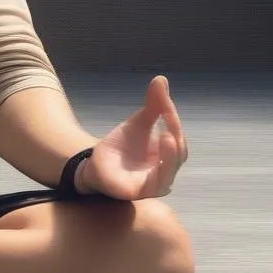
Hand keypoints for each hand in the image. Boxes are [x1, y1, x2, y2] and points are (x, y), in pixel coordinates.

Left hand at [78, 75, 188, 200]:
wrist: (95, 164)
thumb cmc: (122, 146)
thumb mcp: (137, 123)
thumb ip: (153, 105)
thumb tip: (161, 78)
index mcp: (168, 155)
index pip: (176, 136)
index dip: (172, 119)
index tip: (164, 104)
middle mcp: (166, 171)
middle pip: (177, 155)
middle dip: (174, 137)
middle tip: (168, 118)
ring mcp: (153, 184)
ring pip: (168, 174)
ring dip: (169, 157)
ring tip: (167, 138)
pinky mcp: (138, 193)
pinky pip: (150, 187)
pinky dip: (153, 176)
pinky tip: (151, 162)